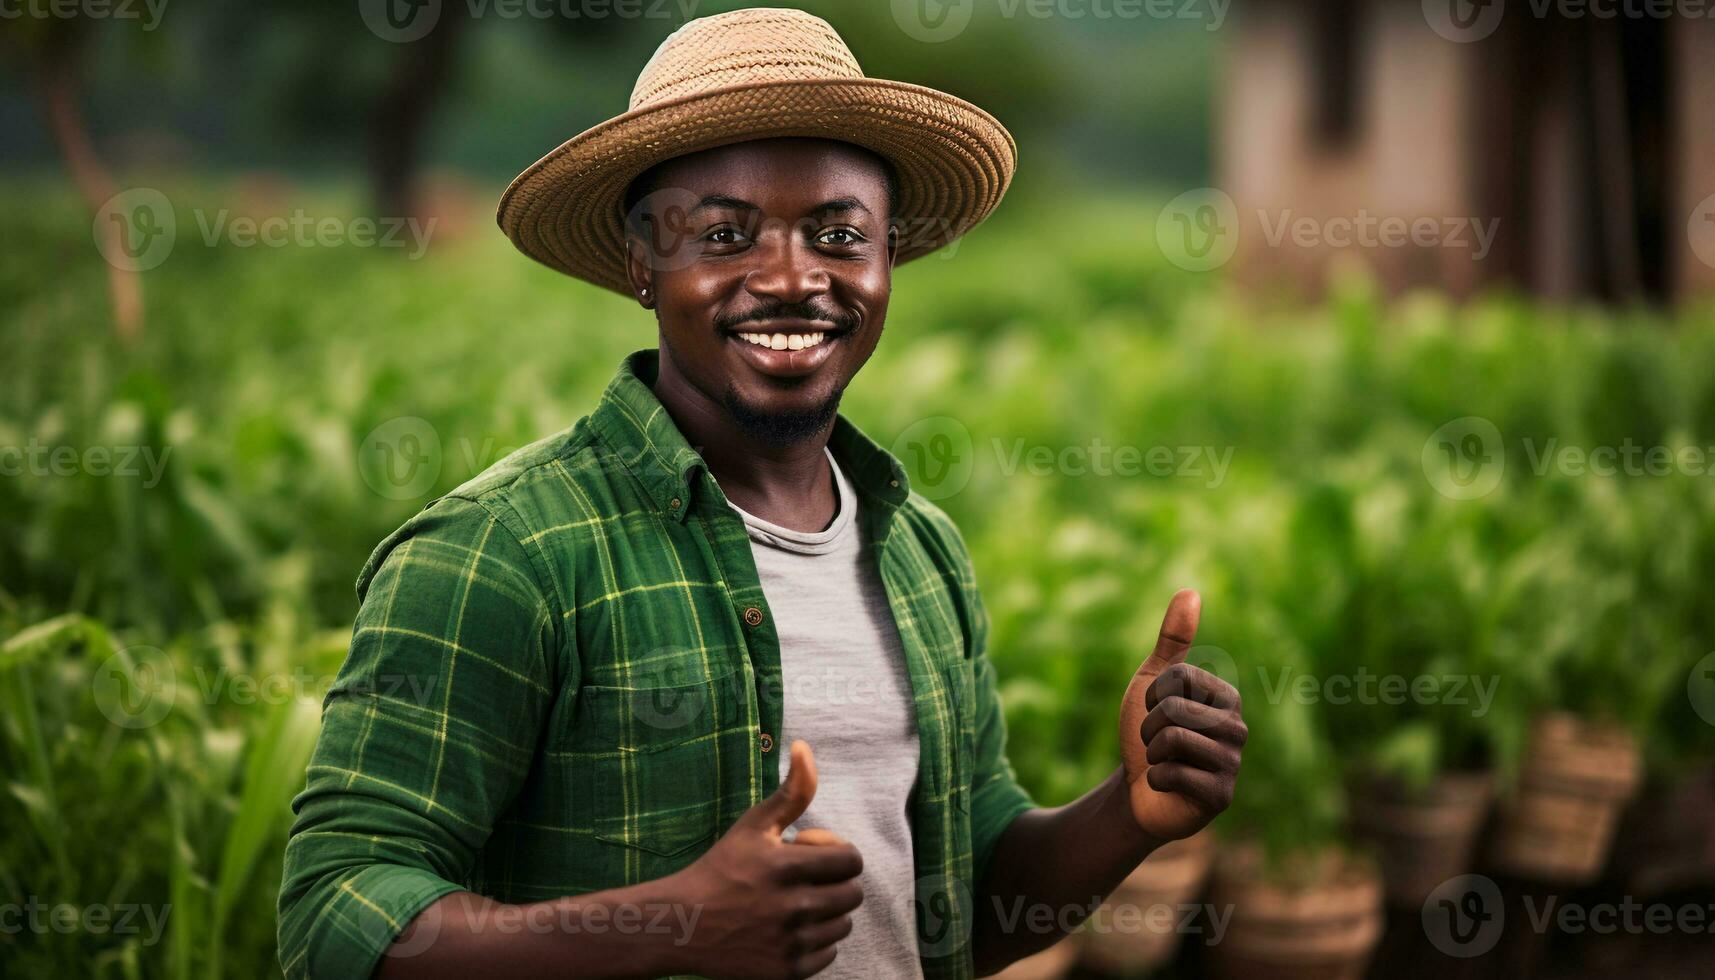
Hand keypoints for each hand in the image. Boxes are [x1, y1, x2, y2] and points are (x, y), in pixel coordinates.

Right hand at [666, 741, 863, 978]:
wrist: (684, 924)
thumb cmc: (721, 868)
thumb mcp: (754, 825)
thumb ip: (791, 791)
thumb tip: (804, 747)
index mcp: (787, 867)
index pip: (851, 860)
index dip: (836, 853)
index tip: (809, 854)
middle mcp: (793, 908)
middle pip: (852, 894)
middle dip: (834, 883)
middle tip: (804, 881)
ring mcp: (791, 943)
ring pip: (843, 925)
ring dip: (826, 913)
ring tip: (794, 905)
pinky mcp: (787, 972)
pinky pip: (828, 954)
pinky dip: (815, 943)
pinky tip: (787, 931)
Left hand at [1117, 590, 1245, 841]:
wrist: (1138, 791)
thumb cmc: (1148, 734)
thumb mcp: (1152, 681)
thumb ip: (1172, 638)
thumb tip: (1190, 591)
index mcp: (1226, 697)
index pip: (1177, 676)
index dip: (1152, 695)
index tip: (1155, 712)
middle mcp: (1238, 728)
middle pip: (1174, 709)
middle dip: (1149, 726)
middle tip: (1155, 743)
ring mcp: (1233, 764)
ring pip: (1173, 740)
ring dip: (1152, 752)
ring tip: (1162, 761)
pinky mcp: (1221, 796)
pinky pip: (1173, 773)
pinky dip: (1156, 778)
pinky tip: (1167, 785)